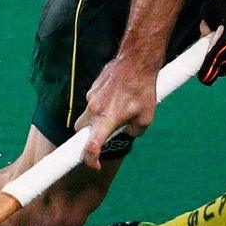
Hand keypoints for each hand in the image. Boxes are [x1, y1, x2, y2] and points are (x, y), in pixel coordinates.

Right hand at [77, 53, 160, 168]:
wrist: (137, 62)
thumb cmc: (143, 89)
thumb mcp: (147, 117)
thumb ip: (136, 131)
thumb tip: (128, 131)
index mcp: (106, 120)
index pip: (91, 145)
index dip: (89, 159)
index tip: (94, 164)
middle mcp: (94, 109)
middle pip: (79, 130)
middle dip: (86, 136)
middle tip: (101, 135)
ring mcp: (91, 97)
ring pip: (86, 114)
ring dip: (96, 119)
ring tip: (117, 110)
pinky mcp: (92, 87)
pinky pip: (93, 101)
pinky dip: (101, 104)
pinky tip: (117, 97)